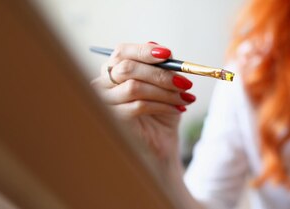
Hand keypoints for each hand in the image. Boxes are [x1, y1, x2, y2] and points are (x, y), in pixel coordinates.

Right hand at [91, 42, 195, 161]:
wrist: (162, 141)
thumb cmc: (161, 111)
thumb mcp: (166, 85)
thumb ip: (162, 66)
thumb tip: (160, 49)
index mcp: (115, 69)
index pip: (123, 51)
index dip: (144, 51)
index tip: (168, 54)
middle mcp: (104, 83)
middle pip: (127, 68)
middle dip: (160, 74)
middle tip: (184, 82)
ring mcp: (105, 102)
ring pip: (134, 88)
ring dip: (165, 92)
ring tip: (185, 98)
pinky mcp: (113, 119)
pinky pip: (138, 106)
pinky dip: (163, 106)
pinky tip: (178, 109)